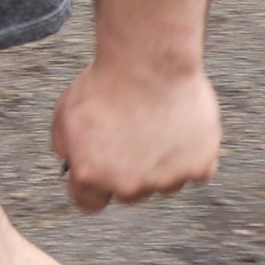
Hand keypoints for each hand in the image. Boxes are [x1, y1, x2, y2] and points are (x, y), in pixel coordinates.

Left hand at [49, 57, 220, 211]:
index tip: (103, 170)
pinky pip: (197, 169)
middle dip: (130, 171)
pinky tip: (183, 126)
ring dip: (163, 164)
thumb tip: (71, 161)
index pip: (90, 203)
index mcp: (91, 176)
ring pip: (166, 183)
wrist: (147, 62)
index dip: (95, 185)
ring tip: (159, 126)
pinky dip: (193, 153)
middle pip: (130, 192)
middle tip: (134, 136)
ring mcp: (166, 180)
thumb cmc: (106, 81)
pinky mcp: (199, 167)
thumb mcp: (66, 112)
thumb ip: (66, 145)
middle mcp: (128, 186)